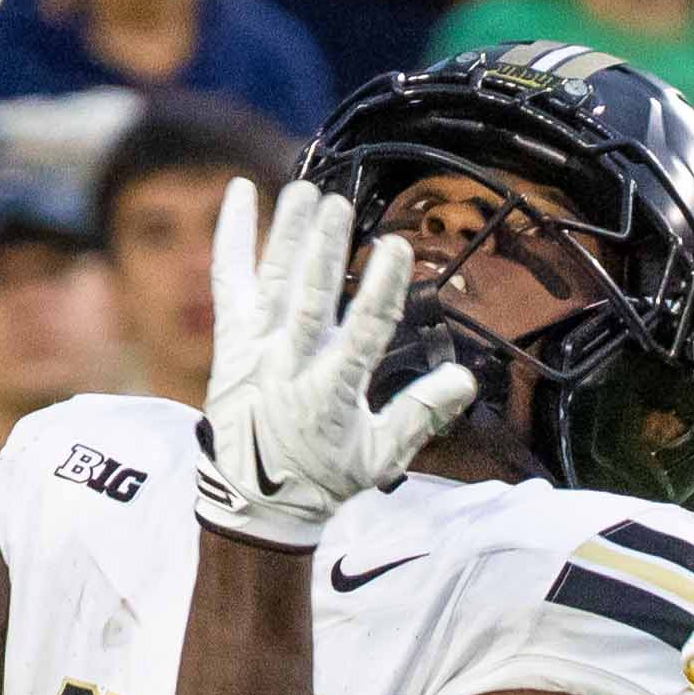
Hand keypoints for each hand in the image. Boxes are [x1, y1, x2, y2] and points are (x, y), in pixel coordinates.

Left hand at [190, 178, 476, 543]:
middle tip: (340, 204)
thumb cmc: (321, 479)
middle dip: (324, 250)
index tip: (400, 249)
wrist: (251, 504)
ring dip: (288, 233)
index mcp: (328, 395)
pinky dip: (233, 237)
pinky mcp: (231, 340)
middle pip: (308, 299)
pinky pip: (229, 280)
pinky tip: (240, 192)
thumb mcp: (379, 458)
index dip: (382, 291)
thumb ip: (420, 415)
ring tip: (305, 190)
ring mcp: (254, 350)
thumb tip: (463, 379)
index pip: (362, 334)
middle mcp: (286, 367)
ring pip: (271, 282)